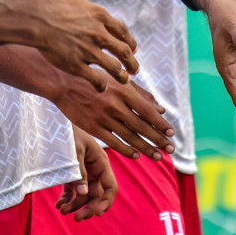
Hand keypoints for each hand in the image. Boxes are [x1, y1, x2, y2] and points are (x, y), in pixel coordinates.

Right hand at [25, 0, 139, 89]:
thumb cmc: (46, 4)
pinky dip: (102, 85)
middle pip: (124, 51)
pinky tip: (101, 87)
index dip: (131, 42)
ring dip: (122, 76)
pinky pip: (96, 79)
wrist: (32, 21)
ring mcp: (89, 51)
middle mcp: (99, 34)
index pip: (123, 31)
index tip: (133, 49)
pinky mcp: (77, 65)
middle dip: (132, 62)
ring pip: (114, 68)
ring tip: (124, 80)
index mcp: (99, 15)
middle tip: (135, 70)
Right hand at [54, 73, 174, 160]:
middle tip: (171, 149)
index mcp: (124, 91)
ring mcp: (103, 117)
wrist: (63, 82)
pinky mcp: (93, 127)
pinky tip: (136, 155)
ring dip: (146, 148)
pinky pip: (113, 142)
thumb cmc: (95, 78)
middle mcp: (115, 105)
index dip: (161, 123)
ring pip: (130, 137)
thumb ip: (140, 94)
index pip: (148, 111)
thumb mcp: (118, 80)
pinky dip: (126, 150)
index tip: (172, 133)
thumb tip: (161, 109)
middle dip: (159, 139)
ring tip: (158, 156)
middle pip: (142, 126)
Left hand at [57, 127, 117, 220]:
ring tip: (62, 210)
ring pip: (83, 195)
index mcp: (101, 162)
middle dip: (88, 208)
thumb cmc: (67, 132)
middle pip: (96, 195)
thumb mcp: (74, 151)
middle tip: (76, 218)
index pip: (110, 187)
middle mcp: (94, 169)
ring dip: (75, 205)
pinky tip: (59, 205)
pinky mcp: (72, 173)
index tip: (97, 213)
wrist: (52, 120)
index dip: (106, 202)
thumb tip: (83, 194)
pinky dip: (67, 199)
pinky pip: (72, 190)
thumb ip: (79, 172)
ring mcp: (83, 172)